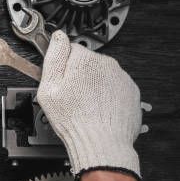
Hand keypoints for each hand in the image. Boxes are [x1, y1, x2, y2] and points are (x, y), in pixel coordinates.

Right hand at [37, 31, 143, 177]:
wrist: (102, 142)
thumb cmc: (74, 119)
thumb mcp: (49, 89)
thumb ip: (53, 58)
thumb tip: (57, 38)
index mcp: (84, 60)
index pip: (70, 49)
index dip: (61, 66)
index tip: (59, 80)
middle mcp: (106, 64)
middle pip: (86, 62)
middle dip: (77, 76)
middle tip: (70, 96)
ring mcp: (121, 77)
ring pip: (101, 75)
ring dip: (92, 86)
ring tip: (84, 106)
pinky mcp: (130, 91)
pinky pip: (113, 88)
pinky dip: (105, 96)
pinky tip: (97, 109)